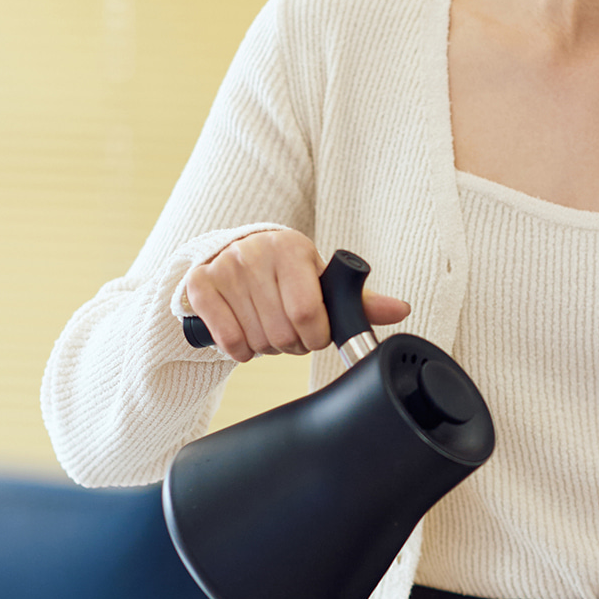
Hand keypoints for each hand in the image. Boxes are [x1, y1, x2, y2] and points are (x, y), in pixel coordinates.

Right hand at [183, 229, 409, 363]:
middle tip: (289, 330)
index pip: (308, 313)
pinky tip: (244, 331)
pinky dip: (240, 349)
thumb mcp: (319, 280)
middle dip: (291, 343)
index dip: (315, 335)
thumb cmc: (285, 273)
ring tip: (267, 325)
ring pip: (256, 340)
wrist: (233, 254)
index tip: (314, 331)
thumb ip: (358, 299)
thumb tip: (400, 309)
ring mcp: (225, 268)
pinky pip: (228, 341)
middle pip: (282, 332)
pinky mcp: (199, 286)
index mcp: (291, 248)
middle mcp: (255, 253)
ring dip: (266, 346)